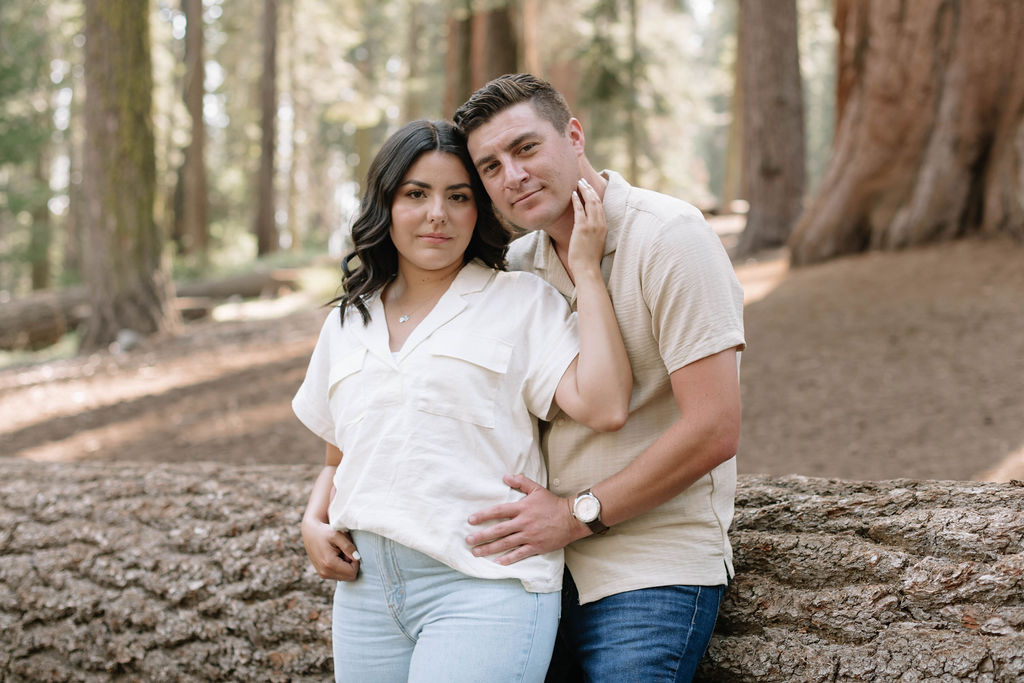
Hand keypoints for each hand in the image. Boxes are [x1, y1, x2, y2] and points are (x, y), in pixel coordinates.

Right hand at [301, 517, 360, 580]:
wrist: (310, 533)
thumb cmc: (324, 532)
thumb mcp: (337, 535)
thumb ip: (348, 547)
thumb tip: (357, 558)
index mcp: (329, 564)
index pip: (352, 573)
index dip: (356, 562)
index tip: (350, 551)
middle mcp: (325, 573)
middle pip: (349, 577)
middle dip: (351, 565)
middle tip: (344, 552)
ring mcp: (323, 575)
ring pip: (344, 577)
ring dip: (346, 566)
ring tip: (339, 553)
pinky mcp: (323, 574)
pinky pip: (338, 575)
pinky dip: (340, 567)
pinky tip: (335, 557)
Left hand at [465, 474, 587, 564]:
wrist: (572, 518)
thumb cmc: (553, 503)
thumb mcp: (537, 489)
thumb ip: (521, 482)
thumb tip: (505, 476)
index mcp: (522, 508)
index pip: (498, 511)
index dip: (483, 515)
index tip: (470, 520)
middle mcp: (524, 522)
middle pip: (499, 530)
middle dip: (482, 536)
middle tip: (468, 540)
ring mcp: (530, 535)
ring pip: (506, 543)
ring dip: (490, 549)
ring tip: (477, 552)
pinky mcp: (537, 546)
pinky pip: (520, 554)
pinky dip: (508, 559)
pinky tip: (497, 562)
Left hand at [566, 178, 607, 279]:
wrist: (588, 269)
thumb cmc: (589, 259)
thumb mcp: (596, 243)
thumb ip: (594, 232)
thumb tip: (588, 227)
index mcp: (604, 227)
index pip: (601, 206)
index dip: (595, 195)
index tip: (590, 188)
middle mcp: (600, 224)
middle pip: (596, 201)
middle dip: (589, 189)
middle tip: (583, 181)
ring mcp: (592, 225)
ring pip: (590, 202)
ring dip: (584, 191)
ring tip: (578, 183)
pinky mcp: (582, 228)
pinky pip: (579, 210)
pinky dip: (576, 200)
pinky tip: (573, 194)